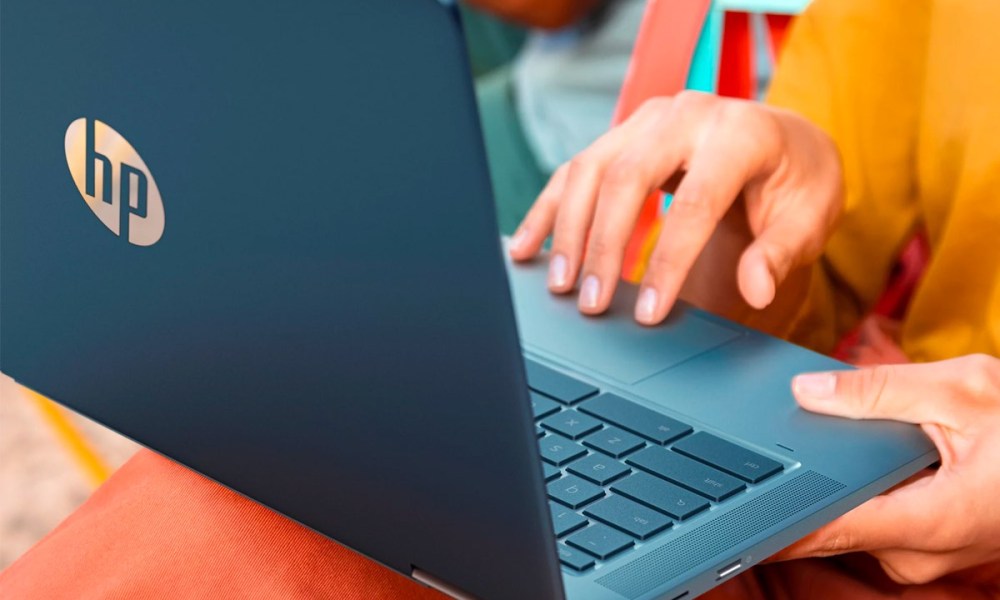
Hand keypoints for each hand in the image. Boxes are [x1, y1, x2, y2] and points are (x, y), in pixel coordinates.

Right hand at [508, 91, 842, 325]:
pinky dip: (549, 210)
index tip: (648, 313)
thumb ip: (780, 252)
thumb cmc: (797, 183)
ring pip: (590, 169)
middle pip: (626, 177)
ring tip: (560, 284)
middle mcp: (688, 114)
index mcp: (741, 133)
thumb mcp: (810, 217)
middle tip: (590, 303)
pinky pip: (575, 169)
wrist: (783, 143)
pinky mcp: (624, 134)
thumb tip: (756, 289)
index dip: (668, 262)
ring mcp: (649, 120)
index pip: (694, 202)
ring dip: (568, 230)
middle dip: (602, 245)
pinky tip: (528, 248)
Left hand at [777, 354, 999, 585]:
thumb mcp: (964, 390)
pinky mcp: (927, 544)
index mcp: (928, 521)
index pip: (824, 530)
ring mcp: (923, 554)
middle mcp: (919, 552)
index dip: (770, 522)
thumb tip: (808, 391)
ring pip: (853, 518)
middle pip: (830, 521)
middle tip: (769, 439)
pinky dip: (860, 487)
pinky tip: (860, 455)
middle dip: (802, 482)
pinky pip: (875, 518)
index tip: (728, 514)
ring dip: (836, 482)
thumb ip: (879, 391)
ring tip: (821, 438)